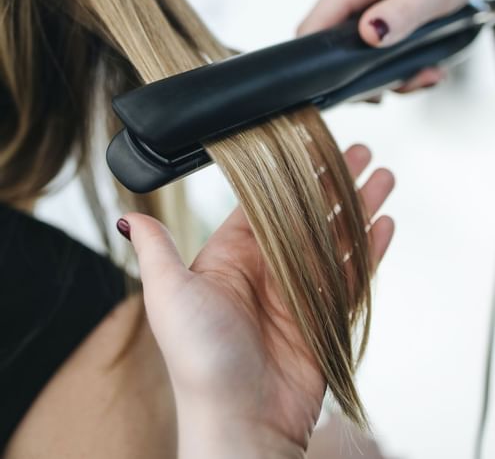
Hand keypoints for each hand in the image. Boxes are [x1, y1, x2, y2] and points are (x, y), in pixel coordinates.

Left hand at [118, 145, 393, 458]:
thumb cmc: (199, 363)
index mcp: (231, 256)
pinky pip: (354, 275)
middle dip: (334, 181)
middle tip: (360, 152)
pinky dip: (371, 248)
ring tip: (382, 177)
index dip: (291, 172)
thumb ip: (156, 250)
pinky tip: (384, 225)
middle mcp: (267, 269)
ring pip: (336, 237)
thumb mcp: (168, 296)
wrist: (240, 423)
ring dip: (359, 207)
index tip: (310, 145)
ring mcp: (300, 292)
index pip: (266, 201)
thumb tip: (131, 215)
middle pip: (308, 212)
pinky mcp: (325, 317)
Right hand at [298, 0, 494, 90]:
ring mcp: (360, 3)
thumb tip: (368, 35)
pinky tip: (424, 65)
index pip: (311, 31)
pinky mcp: (374, 11)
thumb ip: (403, 12)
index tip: (358, 89)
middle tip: (412, 81)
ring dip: (388, 74)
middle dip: (366, 78)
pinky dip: (396, 63)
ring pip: (354, 55)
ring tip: (426, 74)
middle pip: (331, 51)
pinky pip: (371, 47)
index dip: (320, 67)